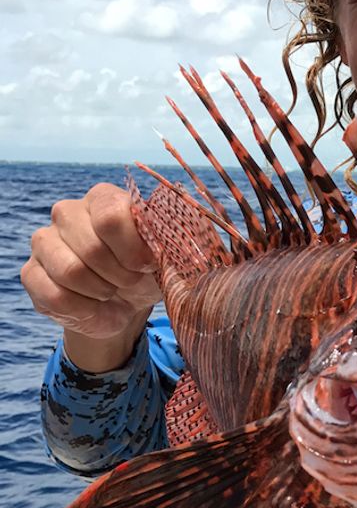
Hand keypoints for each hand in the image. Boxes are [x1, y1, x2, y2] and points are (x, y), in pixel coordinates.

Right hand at [20, 183, 160, 369]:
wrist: (125, 304)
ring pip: (70, 271)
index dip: (134, 249)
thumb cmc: (148, 271)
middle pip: (92, 247)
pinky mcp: (31, 272)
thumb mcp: (168, 255)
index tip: (150, 265)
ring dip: (101, 291)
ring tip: (112, 290)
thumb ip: (170, 239)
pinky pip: (55, 295)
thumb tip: (173, 235)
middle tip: (132, 281)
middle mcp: (68, 212)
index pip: (111, 215)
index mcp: (104, 198)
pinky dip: (84, 309)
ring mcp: (44, 240)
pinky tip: (94, 304)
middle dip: (121, 275)